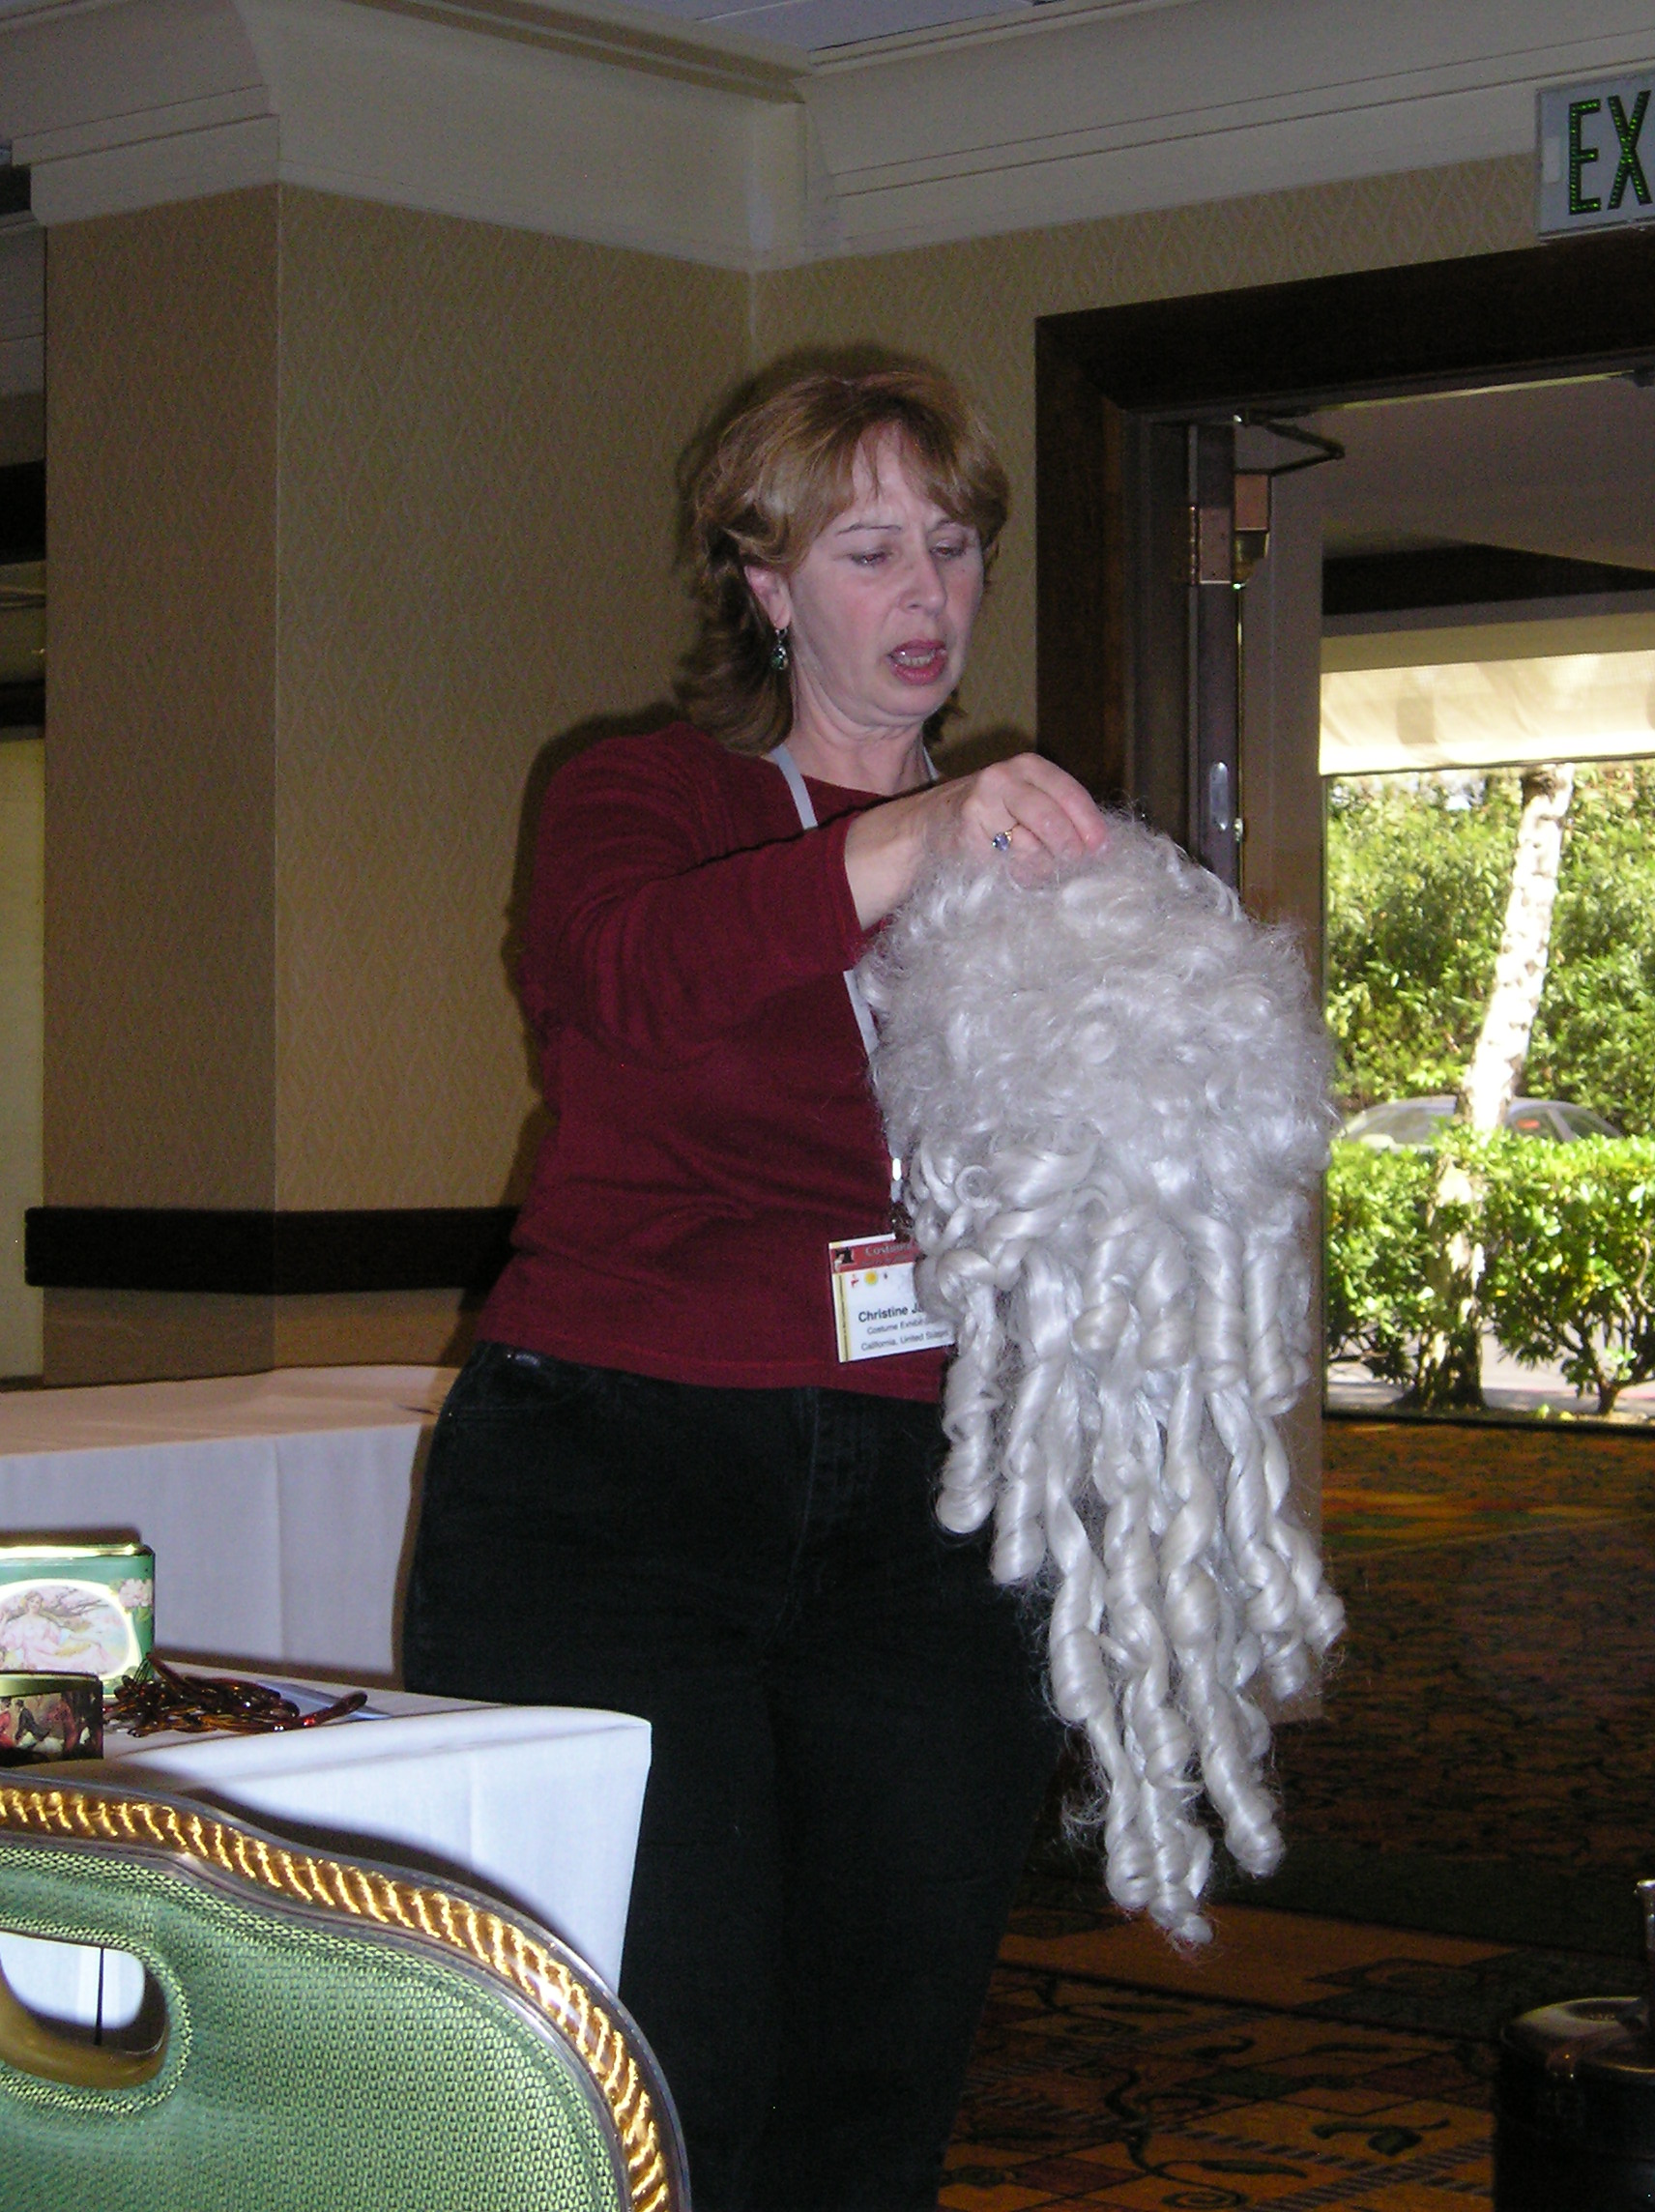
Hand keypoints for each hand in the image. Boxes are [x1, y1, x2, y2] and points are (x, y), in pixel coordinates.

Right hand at [844, 754, 1108, 926]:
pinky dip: (1015, 875)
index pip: (1070, 793)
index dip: (1090, 824)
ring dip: (1040, 866)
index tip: (1103, 850)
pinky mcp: (965, 834)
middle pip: (1051, 817)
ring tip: (1033, 868)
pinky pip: (1005, 864)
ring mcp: (981, 805)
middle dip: (1068, 848)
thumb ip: (1060, 815)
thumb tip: (1102, 847)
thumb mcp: (1027, 802)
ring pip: (1029, 846)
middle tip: (1073, 864)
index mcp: (1029, 767)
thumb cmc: (990, 820)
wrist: (925, 829)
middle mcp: (1003, 778)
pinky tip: (1009, 872)